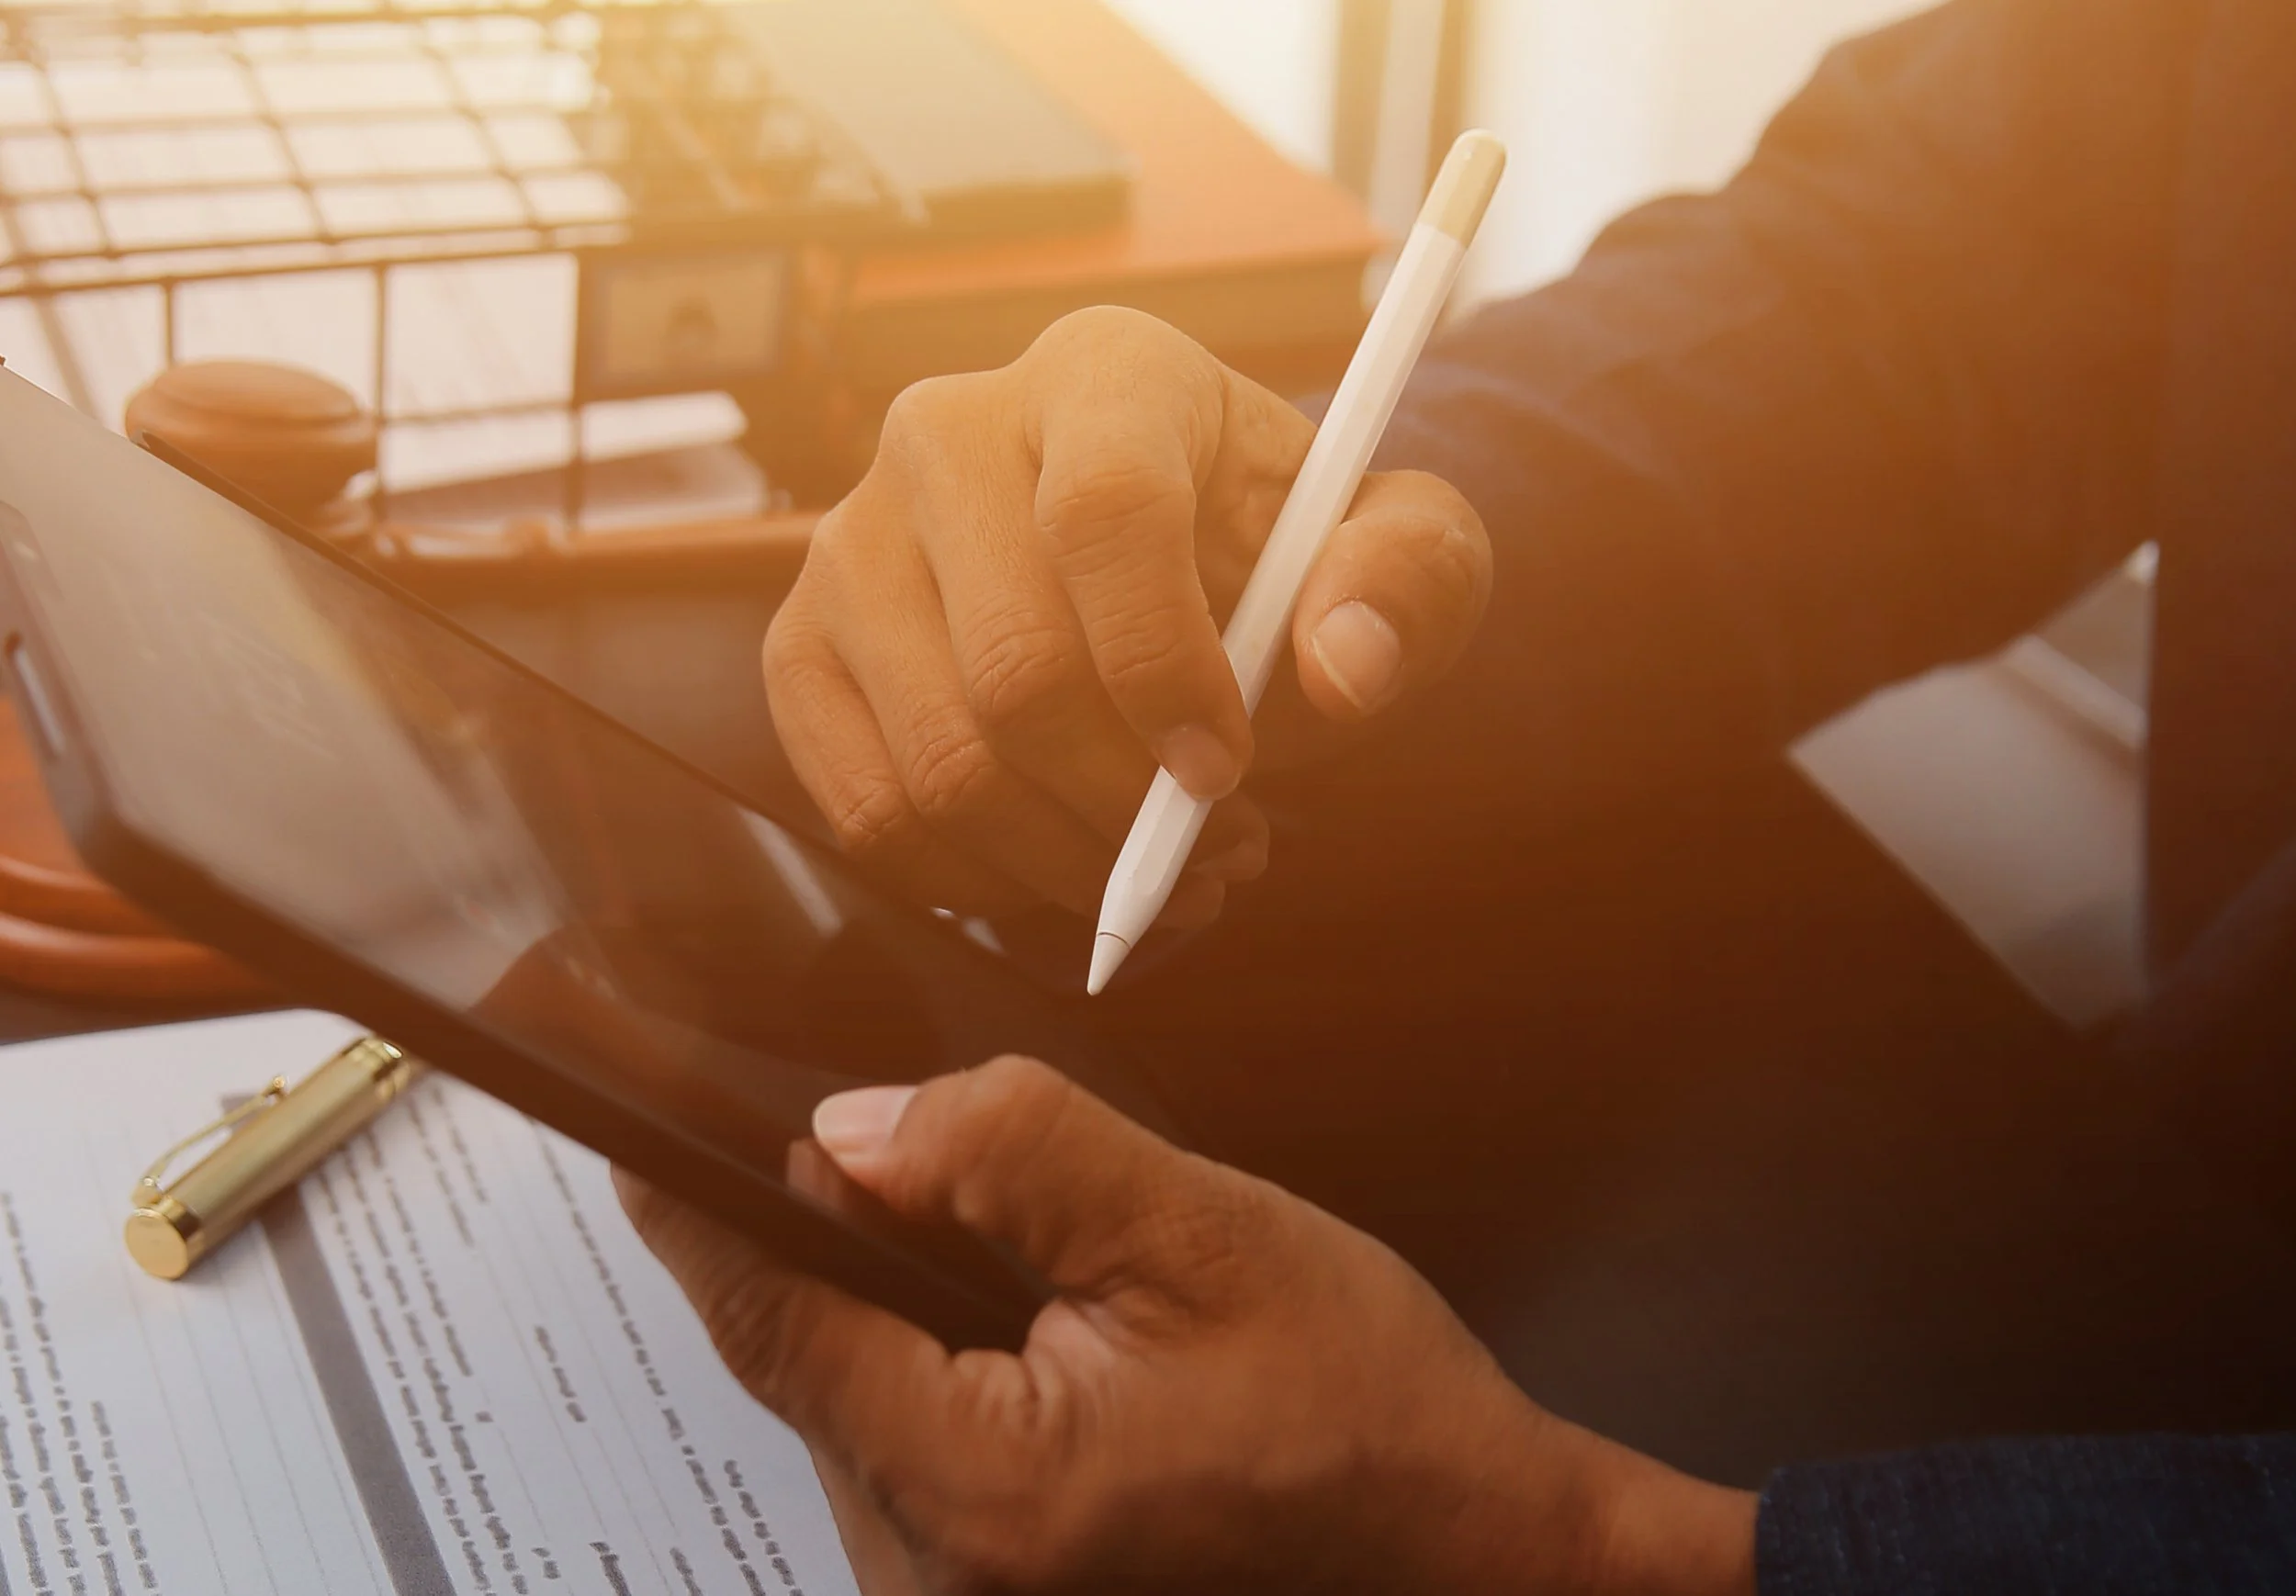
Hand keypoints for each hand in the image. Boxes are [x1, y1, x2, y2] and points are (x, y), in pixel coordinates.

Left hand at [619, 1059, 1755, 1594]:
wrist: (1474, 1555)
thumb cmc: (1375, 1419)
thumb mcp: (1205, 1236)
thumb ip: (1019, 1156)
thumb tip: (855, 1129)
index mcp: (985, 1490)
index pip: (780, 1321)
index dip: (703, 1211)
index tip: (639, 1136)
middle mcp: (944, 1579)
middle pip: (816, 1365)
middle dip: (849, 1247)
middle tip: (946, 1174)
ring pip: (862, 1410)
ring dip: (905, 1319)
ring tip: (1048, 1284)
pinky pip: (913, 1461)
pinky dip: (941, 1381)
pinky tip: (1043, 1349)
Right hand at [766, 307, 1490, 924]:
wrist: (1171, 567)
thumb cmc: (1279, 555)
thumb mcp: (1394, 549)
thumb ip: (1406, 584)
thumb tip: (1342, 668)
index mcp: (1103, 374)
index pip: (1103, 514)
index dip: (1165, 666)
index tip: (1227, 771)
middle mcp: (945, 431)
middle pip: (1011, 668)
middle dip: (1127, 806)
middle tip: (1221, 852)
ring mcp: (851, 543)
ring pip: (940, 764)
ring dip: (1067, 864)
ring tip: (1165, 871)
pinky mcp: (802, 650)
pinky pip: (871, 813)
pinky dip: (979, 881)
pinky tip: (1062, 865)